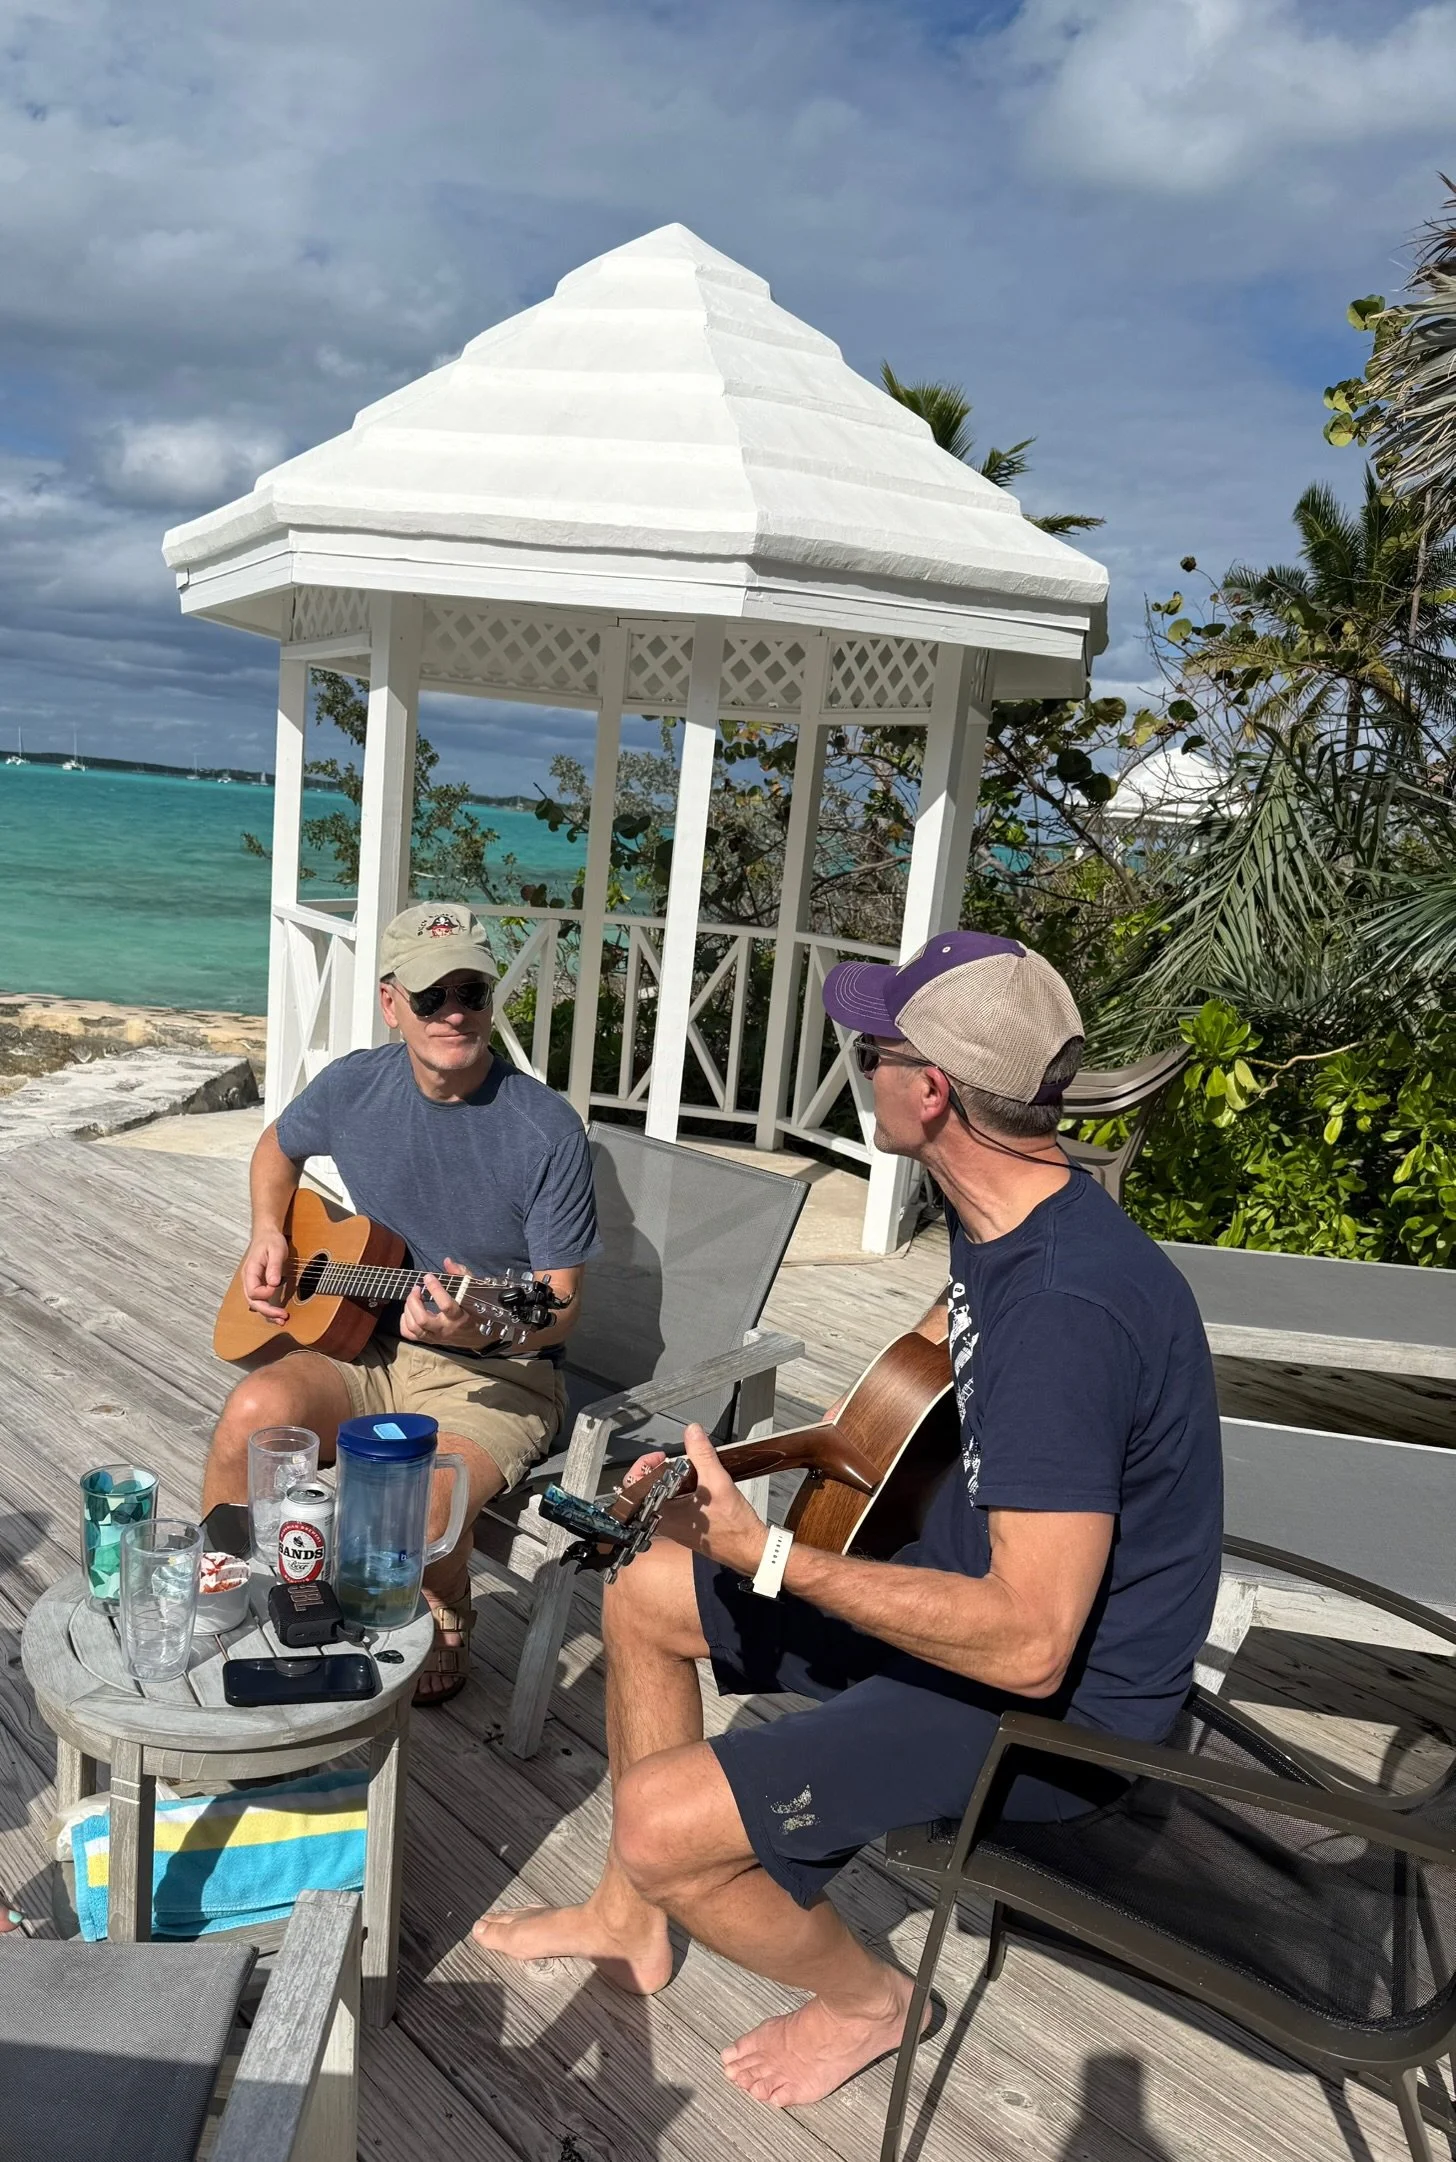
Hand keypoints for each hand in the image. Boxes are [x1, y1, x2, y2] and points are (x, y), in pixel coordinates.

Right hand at [242, 1229, 290, 1324]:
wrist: (266, 1234)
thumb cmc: (271, 1241)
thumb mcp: (276, 1250)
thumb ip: (274, 1267)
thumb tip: (274, 1284)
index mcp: (250, 1271)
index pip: (253, 1291)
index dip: (266, 1293)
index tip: (277, 1286)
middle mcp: (248, 1279)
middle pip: (253, 1302)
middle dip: (267, 1311)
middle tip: (283, 1317)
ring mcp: (252, 1283)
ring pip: (256, 1303)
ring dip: (268, 1313)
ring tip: (282, 1319)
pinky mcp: (258, 1284)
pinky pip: (260, 1299)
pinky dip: (268, 1308)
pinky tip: (277, 1312)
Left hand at [399, 1256, 506, 1349]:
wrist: (475, 1336)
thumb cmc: (473, 1309)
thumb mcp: (472, 1290)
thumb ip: (460, 1274)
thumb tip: (447, 1261)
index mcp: (459, 1317)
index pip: (446, 1305)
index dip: (435, 1289)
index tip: (428, 1277)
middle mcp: (446, 1329)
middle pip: (423, 1319)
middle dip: (414, 1301)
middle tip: (416, 1288)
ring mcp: (435, 1336)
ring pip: (414, 1327)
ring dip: (408, 1310)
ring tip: (412, 1298)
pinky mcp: (428, 1340)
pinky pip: (409, 1335)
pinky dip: (404, 1322)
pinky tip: (409, 1312)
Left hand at [621, 1423, 768, 1577]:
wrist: (749, 1548)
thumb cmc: (733, 1527)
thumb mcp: (717, 1482)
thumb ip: (702, 1454)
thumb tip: (692, 1433)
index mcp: (663, 1514)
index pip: (636, 1486)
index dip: (645, 1465)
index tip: (661, 1457)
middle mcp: (665, 1522)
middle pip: (651, 1488)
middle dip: (664, 1470)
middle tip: (678, 1461)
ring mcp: (676, 1525)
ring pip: (665, 1494)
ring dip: (677, 1479)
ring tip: (692, 1472)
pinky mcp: (687, 1525)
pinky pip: (678, 1502)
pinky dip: (687, 1490)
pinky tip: (702, 1486)